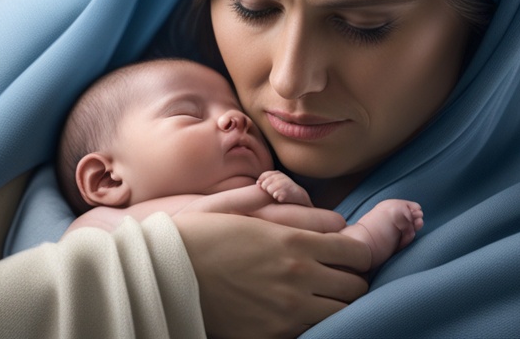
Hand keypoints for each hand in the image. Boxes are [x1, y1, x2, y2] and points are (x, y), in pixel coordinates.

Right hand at [172, 212, 370, 337]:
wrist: (163, 274)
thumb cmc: (195, 236)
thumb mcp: (236, 206)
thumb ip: (271, 200)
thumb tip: (286, 194)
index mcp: (294, 240)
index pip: (355, 250)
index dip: (354, 254)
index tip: (343, 255)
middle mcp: (299, 275)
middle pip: (356, 284)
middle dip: (350, 279)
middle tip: (333, 277)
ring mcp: (289, 308)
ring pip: (342, 311)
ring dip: (335, 302)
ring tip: (318, 297)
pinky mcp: (274, 333)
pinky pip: (314, 330)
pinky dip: (313, 322)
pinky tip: (297, 313)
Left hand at [258, 170, 312, 205]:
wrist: (299, 196)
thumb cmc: (285, 189)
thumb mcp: (277, 181)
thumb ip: (267, 180)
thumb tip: (257, 183)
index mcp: (278, 173)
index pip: (264, 175)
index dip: (262, 182)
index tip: (264, 188)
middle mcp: (281, 176)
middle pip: (265, 184)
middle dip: (267, 190)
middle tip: (274, 192)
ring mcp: (284, 183)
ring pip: (269, 190)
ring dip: (273, 194)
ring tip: (279, 195)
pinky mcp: (287, 191)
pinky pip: (276, 195)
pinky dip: (278, 198)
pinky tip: (283, 197)